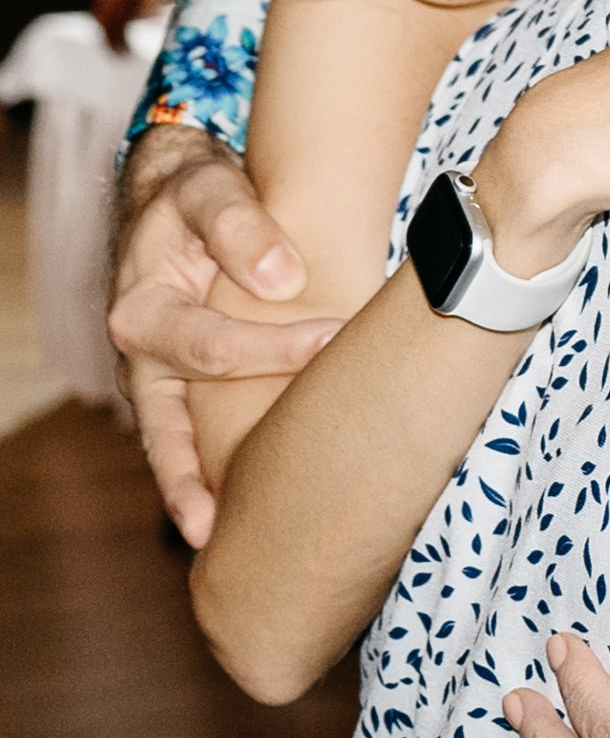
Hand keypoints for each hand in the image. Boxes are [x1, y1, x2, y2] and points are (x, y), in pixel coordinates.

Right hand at [108, 126, 339, 545]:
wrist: (175, 199)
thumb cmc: (194, 195)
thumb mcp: (210, 189)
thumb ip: (238, 224)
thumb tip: (282, 277)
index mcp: (143, 313)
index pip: (213, 348)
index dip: (278, 350)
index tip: (339, 340)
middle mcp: (141, 361)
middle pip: (166, 432)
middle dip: (188, 482)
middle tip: (216, 529)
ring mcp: (158, 385)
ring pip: (174, 449)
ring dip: (197, 497)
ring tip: (224, 548)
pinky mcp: (184, 395)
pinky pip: (195, 442)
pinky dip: (216, 477)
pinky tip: (249, 515)